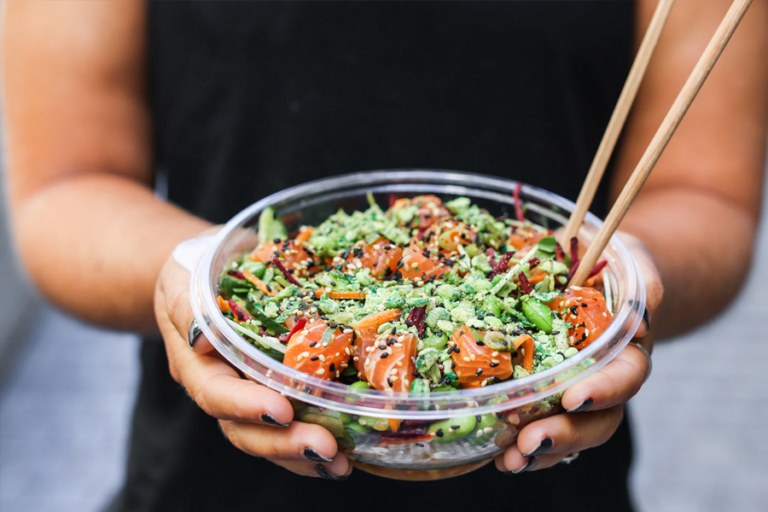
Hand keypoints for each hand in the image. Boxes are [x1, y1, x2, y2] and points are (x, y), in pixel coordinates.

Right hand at [154, 229, 351, 479]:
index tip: (280, 411)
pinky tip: (350, 449)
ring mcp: (252, 394)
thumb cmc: (196, 273)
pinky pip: (296, 424)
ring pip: (273, 437)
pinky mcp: (280, 391)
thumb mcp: (183, 279)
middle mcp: (224, 389)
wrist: (211, 275)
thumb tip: (203, 336)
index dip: (246, 406)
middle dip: (285, 443)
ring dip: (306, 454)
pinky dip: (321, 437)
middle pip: (247, 430)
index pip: (216, 393)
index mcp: (197, 364)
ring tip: (341, 462)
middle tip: (325, 448)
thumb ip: (188, 307)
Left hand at [495, 231, 662, 472]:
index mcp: (627, 348)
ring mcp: (574, 390)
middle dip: (566, 433)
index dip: (603, 389)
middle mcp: (604, 378)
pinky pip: (538, 426)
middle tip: (531, 440)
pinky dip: (520, 444)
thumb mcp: (629, 258)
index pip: (625, 375)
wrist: (592, 269)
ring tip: (509, 459)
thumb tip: (638, 313)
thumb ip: (639, 280)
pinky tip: (497, 454)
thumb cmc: (610, 261)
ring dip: (539, 448)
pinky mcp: (544, 393)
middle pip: (597, 419)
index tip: (575, 397)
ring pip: (567, 431)